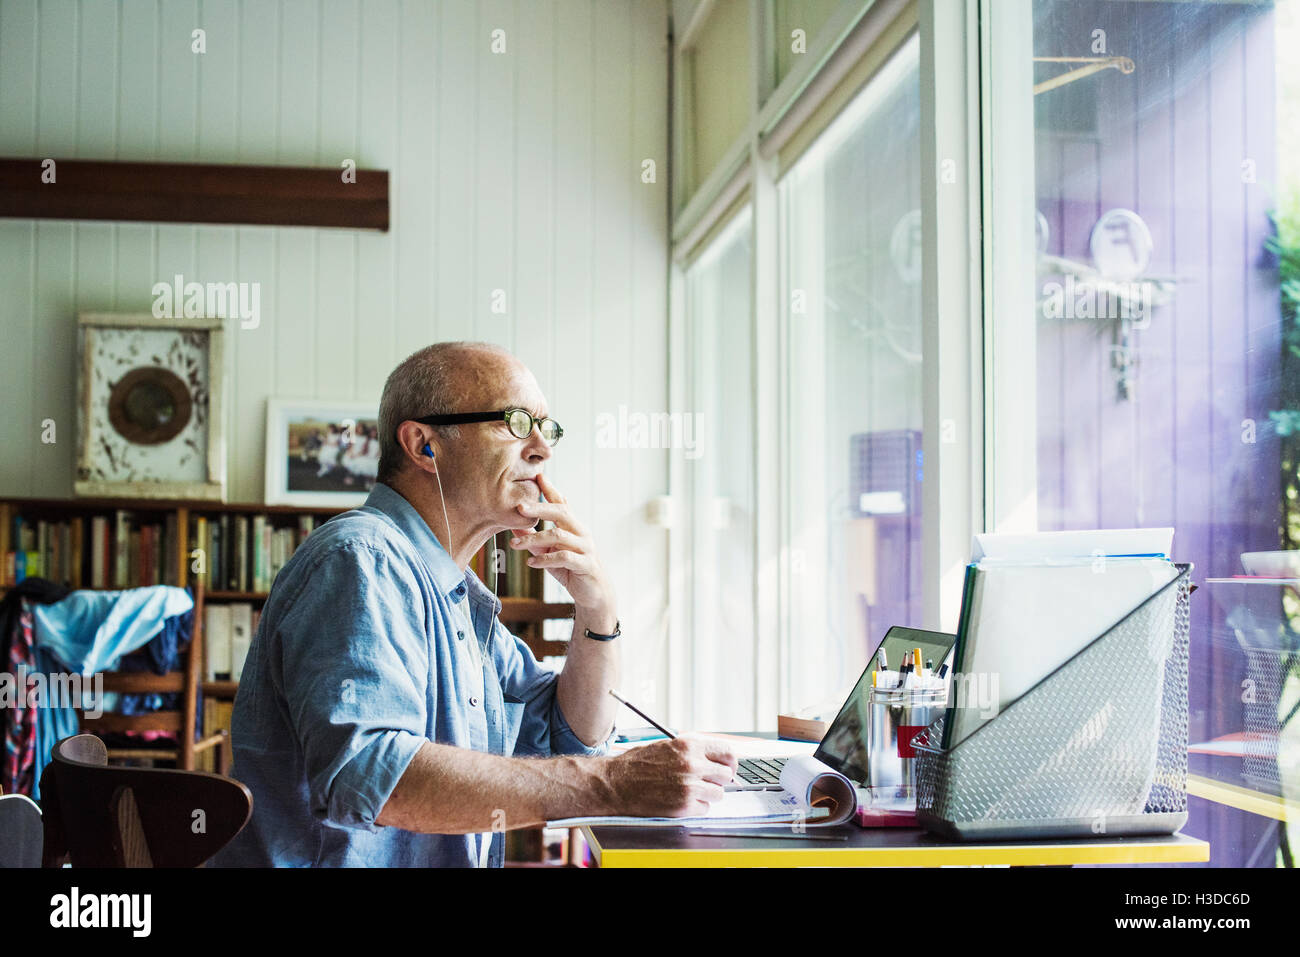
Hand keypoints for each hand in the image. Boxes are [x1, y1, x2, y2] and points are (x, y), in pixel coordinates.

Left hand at [509, 472, 614, 616]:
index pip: (562, 503)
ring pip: (559, 536)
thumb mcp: (549, 553)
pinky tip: (531, 562)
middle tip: (519, 506)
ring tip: (515, 544)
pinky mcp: (586, 565)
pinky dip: (545, 559)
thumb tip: (514, 526)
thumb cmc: (571, 570)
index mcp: (573, 526)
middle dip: (539, 507)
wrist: (594, 594)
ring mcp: (585, 548)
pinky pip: (564, 557)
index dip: (551, 489)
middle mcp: (581, 532)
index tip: (538, 476)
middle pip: (561, 512)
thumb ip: (534, 540)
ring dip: (534, 538)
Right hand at [599, 736, 737, 816]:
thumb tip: (715, 759)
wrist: (616, 783)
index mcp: (689, 745)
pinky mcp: (683, 806)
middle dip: (718, 780)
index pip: (728, 753)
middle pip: (726, 775)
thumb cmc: (638, 764)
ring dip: (707, 794)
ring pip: (718, 794)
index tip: (727, 768)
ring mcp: (689, 786)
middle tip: (706, 782)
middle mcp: (692, 764)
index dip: (729, 763)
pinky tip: (680, 800)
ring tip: (689, 791)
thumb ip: (693, 750)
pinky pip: (704, 809)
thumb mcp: (668, 745)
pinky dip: (696, 807)